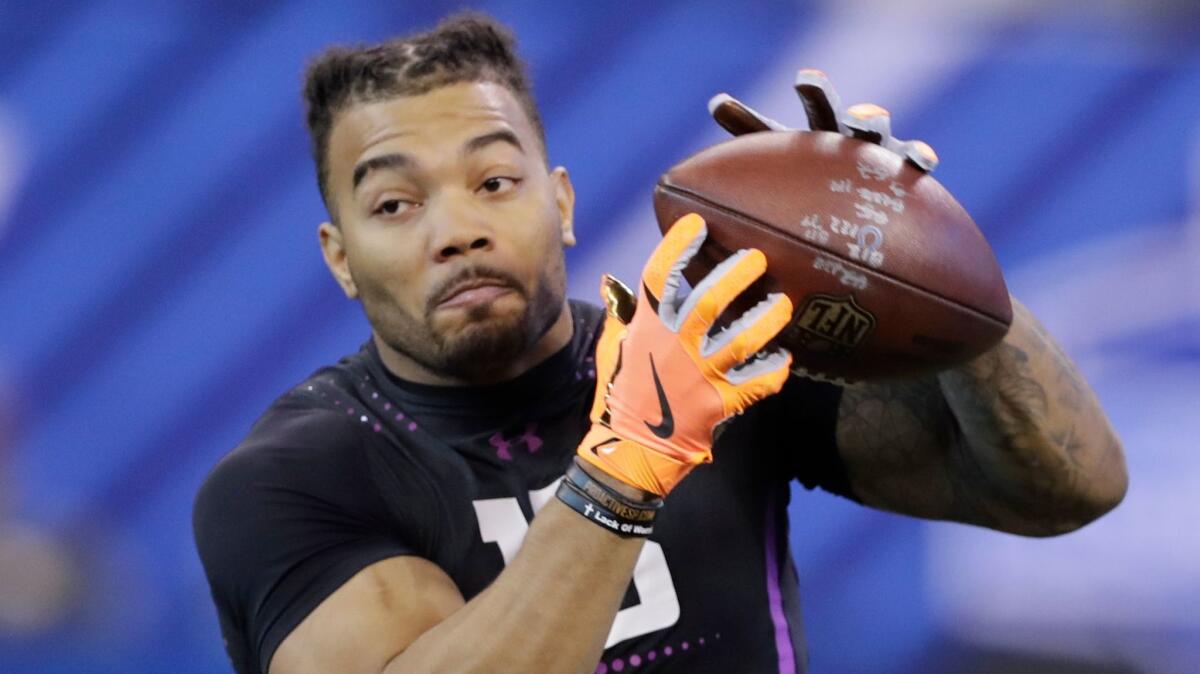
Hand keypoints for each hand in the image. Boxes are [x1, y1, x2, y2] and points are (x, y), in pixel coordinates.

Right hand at [578, 213, 792, 495]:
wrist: (630, 450)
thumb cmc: (618, 395)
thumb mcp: (610, 349)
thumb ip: (620, 314)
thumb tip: (611, 280)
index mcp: (646, 329)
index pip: (659, 277)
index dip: (678, 246)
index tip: (697, 224)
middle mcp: (674, 347)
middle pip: (710, 301)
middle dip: (736, 274)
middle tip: (757, 258)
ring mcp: (699, 375)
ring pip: (742, 339)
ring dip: (767, 318)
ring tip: (782, 303)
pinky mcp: (720, 403)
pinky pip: (757, 382)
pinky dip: (774, 369)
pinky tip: (783, 357)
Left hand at [708, 68, 939, 171]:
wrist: (867, 209)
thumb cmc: (819, 181)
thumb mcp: (784, 158)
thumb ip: (751, 130)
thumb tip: (714, 99)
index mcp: (821, 130)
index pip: (812, 105)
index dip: (807, 90)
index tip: (801, 77)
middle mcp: (847, 134)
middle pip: (834, 111)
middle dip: (822, 97)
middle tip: (807, 81)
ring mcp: (877, 152)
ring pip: (873, 130)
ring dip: (867, 121)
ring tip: (859, 120)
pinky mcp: (904, 174)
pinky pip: (913, 162)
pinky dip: (918, 157)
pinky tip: (921, 162)